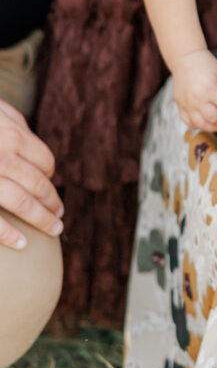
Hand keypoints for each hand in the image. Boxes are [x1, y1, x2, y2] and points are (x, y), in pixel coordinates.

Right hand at [0, 101, 63, 248]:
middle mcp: (1, 156)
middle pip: (38, 183)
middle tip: (59, 213)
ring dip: (42, 219)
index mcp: (10, 135)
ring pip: (22, 202)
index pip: (44, 160)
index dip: (50, 174)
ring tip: (54, 229)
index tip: (50, 183)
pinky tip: (22, 244)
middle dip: (52, 201)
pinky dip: (8, 234)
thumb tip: (30, 139)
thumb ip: (12, 123)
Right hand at [172, 50, 216, 130]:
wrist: (186, 60)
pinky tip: (206, 121)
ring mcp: (187, 104)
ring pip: (202, 124)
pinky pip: (189, 122)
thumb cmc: (207, 65)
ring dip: (213, 126)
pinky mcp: (180, 106)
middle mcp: (198, 99)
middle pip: (215, 119)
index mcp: (210, 89)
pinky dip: (199, 125)